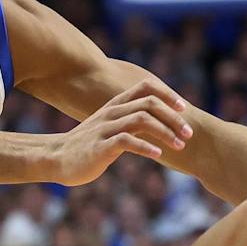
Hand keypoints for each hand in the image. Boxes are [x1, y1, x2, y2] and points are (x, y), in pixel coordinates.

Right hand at [50, 77, 191, 186]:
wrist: (57, 158)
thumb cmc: (88, 145)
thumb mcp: (110, 127)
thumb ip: (130, 121)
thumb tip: (155, 122)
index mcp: (116, 104)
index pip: (146, 87)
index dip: (167, 94)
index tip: (183, 108)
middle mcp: (112, 112)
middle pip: (150, 103)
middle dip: (173, 118)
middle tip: (188, 133)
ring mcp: (106, 128)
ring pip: (142, 120)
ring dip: (165, 132)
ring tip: (179, 145)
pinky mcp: (101, 146)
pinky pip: (128, 141)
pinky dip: (146, 147)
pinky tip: (158, 155)